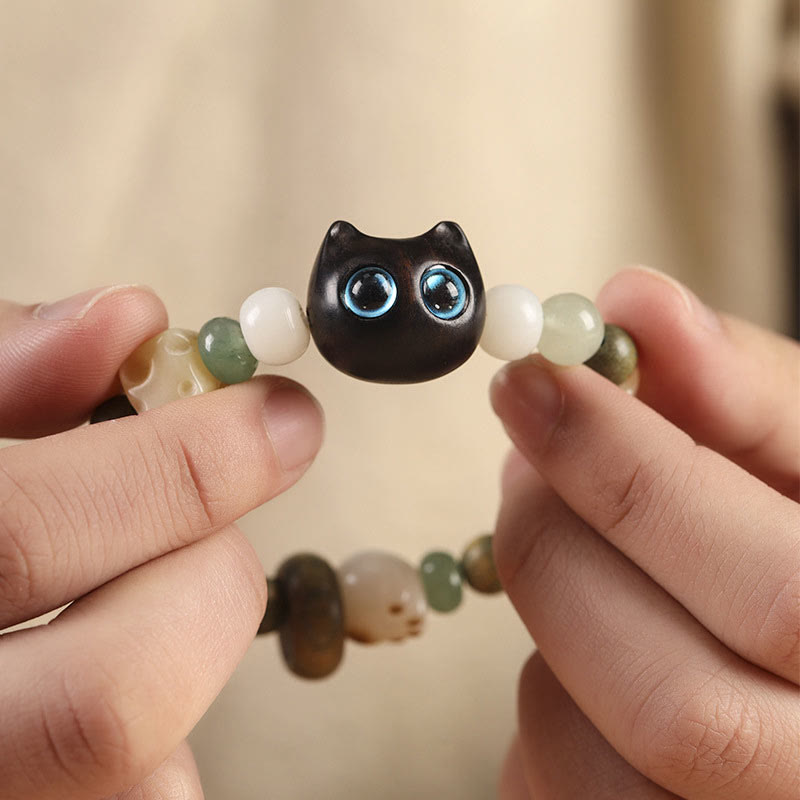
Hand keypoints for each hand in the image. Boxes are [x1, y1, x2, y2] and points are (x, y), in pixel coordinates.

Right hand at [0, 286, 323, 798]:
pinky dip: (160, 735)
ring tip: (137, 588)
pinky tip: (106, 665)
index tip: (280, 417)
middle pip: (114, 698)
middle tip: (211, 519)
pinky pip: (144, 799)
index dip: (182, 465)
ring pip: (147, 777)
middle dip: (208, 579)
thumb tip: (127, 324)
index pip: (22, 535)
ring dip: (184, 657)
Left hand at [491, 268, 798, 798]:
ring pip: (581, 743)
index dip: (632, 476)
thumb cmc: (799, 547)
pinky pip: (544, 778)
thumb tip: (636, 304)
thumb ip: (744, 392)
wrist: (785, 662)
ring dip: (545, 613)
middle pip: (669, 700)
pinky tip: (580, 635)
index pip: (778, 596)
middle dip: (558, 545)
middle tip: (524, 452)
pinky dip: (537, 683)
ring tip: (567, 537)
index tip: (532, 378)